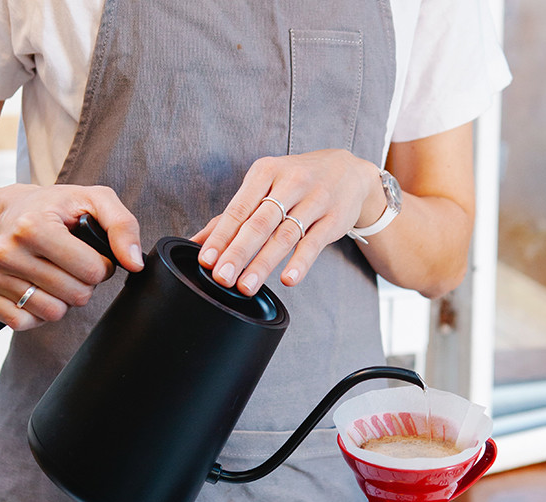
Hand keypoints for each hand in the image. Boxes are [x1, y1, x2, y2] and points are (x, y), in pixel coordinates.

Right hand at [0, 184, 142, 330]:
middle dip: (83, 283)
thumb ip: (123, 226)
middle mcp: (6, 250)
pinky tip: (33, 286)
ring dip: (61, 298)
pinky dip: (36, 311)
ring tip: (52, 273)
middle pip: (77, 296)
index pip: (93, 271)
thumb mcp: (94, 201)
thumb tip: (135, 263)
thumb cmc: (54, 209)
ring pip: (53, 313)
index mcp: (33, 226)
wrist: (6, 212)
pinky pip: (25, 322)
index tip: (88, 252)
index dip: (101, 265)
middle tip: (69, 263)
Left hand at [194, 150, 385, 294]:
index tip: (206, 260)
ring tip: (246, 286)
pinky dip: (300, 263)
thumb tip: (196, 241)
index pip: (238, 208)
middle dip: (238, 252)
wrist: (349, 172)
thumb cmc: (299, 181)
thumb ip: (233, 215)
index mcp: (265, 172)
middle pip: (259, 223)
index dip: (221, 236)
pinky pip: (313, 244)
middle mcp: (290, 183)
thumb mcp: (265, 185)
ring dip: (263, 263)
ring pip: (284, 236)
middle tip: (222, 277)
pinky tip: (287, 280)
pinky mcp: (333, 219)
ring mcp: (314, 201)